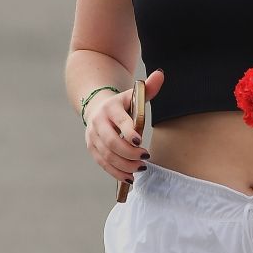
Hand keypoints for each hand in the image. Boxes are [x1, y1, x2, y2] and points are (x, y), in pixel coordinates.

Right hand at [84, 69, 164, 183]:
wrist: (98, 106)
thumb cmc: (123, 104)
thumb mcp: (134, 94)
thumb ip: (148, 87)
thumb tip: (161, 74)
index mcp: (111, 108)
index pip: (120, 121)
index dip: (129, 133)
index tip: (141, 142)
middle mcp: (99, 122)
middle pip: (111, 142)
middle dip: (129, 153)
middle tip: (145, 158)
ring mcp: (93, 136)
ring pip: (107, 155)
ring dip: (124, 165)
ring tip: (140, 169)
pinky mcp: (92, 148)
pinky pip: (103, 163)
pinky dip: (116, 172)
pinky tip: (129, 177)